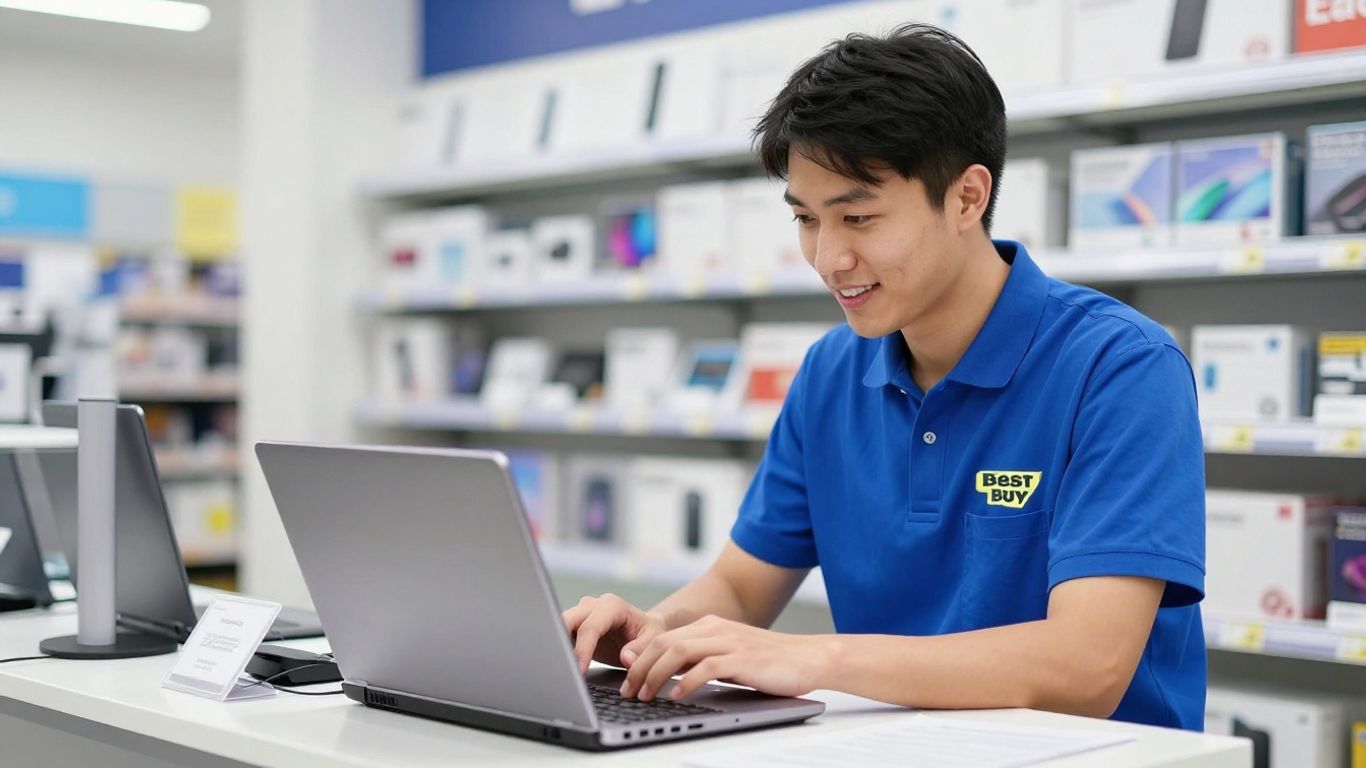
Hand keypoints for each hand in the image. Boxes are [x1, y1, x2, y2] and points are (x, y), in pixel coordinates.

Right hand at [562, 593, 667, 674]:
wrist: (642, 631)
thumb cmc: (648, 633)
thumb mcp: (653, 640)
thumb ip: (641, 649)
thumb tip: (626, 657)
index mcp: (611, 605)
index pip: (590, 627)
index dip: (583, 650)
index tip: (579, 671)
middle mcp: (592, 606)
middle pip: (566, 621)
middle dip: (560, 644)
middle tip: (561, 670)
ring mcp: (580, 614)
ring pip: (558, 627)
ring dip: (557, 648)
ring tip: (559, 671)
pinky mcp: (573, 626)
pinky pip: (560, 637)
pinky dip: (558, 651)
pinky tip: (561, 667)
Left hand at [619, 615, 834, 701]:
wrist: (809, 657)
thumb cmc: (770, 662)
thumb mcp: (730, 656)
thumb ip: (701, 660)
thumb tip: (669, 674)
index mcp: (710, 626)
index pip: (664, 638)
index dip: (640, 658)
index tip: (625, 677)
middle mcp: (716, 629)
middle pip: (664, 643)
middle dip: (639, 668)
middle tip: (628, 691)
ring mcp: (729, 642)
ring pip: (678, 653)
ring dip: (655, 675)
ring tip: (645, 695)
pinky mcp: (742, 658)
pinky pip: (705, 668)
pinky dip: (685, 682)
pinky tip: (675, 696)